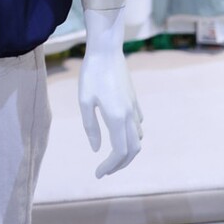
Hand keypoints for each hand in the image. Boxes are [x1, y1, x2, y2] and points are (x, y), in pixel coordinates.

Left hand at [78, 26, 142, 177]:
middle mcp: (129, 116)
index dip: (109, 167)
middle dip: (120, 164)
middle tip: (106, 170)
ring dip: (128, 151)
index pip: (119, 153)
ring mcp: (134, 107)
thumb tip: (96, 149)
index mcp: (116, 118)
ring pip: (138, 138)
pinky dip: (132, 136)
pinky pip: (138, 124)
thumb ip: (90, 127)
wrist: (106, 50)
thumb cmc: (90, 73)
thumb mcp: (84, 101)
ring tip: (112, 155)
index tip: (98, 173)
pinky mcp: (134, 99)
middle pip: (133, 150)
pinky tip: (120, 133)